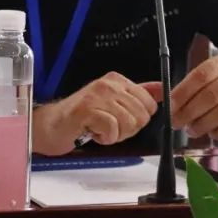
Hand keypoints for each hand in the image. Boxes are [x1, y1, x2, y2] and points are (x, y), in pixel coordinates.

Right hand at [33, 72, 161, 154]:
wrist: (52, 125)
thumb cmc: (82, 117)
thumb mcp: (114, 102)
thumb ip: (140, 95)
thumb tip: (164, 91)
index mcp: (117, 80)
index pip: (149, 104)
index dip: (138, 120)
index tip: (119, 120)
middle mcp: (108, 84)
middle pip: (142, 116)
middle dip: (128, 129)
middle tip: (108, 127)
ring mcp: (97, 95)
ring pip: (129, 123)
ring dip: (116, 135)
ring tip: (99, 129)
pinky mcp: (87, 110)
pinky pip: (113, 129)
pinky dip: (105, 138)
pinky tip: (93, 132)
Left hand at [170, 54, 217, 140]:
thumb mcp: (212, 81)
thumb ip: (191, 88)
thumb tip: (165, 100)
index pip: (201, 75)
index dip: (182, 93)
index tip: (169, 107)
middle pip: (211, 95)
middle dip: (190, 112)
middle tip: (177, 123)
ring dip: (204, 123)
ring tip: (192, 130)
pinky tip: (212, 134)